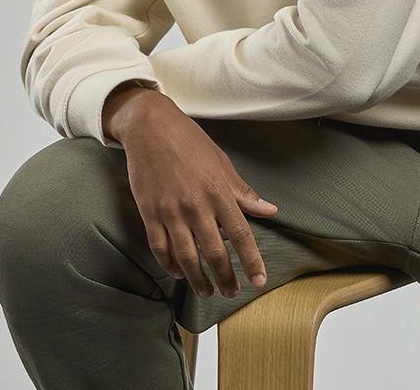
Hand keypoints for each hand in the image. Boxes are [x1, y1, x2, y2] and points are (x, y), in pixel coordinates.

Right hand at [102, 85, 277, 298]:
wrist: (150, 126)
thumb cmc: (188, 141)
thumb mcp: (221, 162)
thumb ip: (243, 192)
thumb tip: (269, 209)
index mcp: (218, 191)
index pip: (241, 234)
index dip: (251, 261)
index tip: (259, 280)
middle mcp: (196, 205)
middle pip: (215, 253)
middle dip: (225, 278)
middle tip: (231, 292)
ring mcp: (171, 211)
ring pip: (187, 258)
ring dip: (199, 280)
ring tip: (207, 292)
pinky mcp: (150, 213)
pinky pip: (161, 249)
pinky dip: (170, 265)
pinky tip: (179, 273)